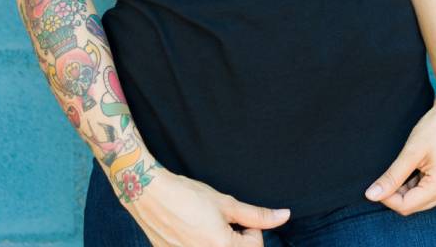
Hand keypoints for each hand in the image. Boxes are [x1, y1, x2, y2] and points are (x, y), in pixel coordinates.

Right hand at [122, 163, 289, 246]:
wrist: (150, 194)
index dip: (251, 229)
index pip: (254, 246)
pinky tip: (191, 231)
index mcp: (221, 246)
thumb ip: (257, 215)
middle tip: (224, 223)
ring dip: (219, 242)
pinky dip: (200, 244)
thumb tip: (285, 216)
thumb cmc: (188, 195)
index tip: (238, 217)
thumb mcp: (226, 203)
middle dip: (237, 239)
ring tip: (206, 227)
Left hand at [366, 86, 435, 213]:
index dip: (387, 198)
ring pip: (422, 200)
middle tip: (391, 172)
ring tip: (409, 164)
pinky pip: (432, 193)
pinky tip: (419, 167)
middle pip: (414, 205)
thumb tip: (371, 196)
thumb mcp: (412, 151)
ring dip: (409, 189)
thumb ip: (392, 177)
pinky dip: (420, 185)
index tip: (375, 184)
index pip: (406, 206)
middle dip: (398, 193)